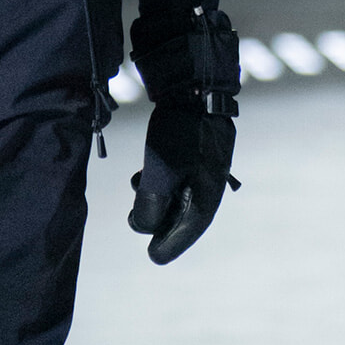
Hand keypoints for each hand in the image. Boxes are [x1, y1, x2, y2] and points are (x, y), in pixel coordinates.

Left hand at [128, 103, 237, 264]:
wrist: (195, 86)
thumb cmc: (179, 132)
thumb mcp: (160, 172)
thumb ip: (151, 204)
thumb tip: (142, 226)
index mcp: (207, 195)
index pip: (188, 231)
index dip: (169, 245)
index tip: (153, 258)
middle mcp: (209, 184)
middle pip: (183, 215)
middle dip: (159, 221)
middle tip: (136, 222)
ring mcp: (203, 167)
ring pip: (178, 195)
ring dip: (155, 198)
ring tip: (135, 189)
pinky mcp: (194, 151)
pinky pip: (177, 178)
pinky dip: (159, 181)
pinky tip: (142, 173)